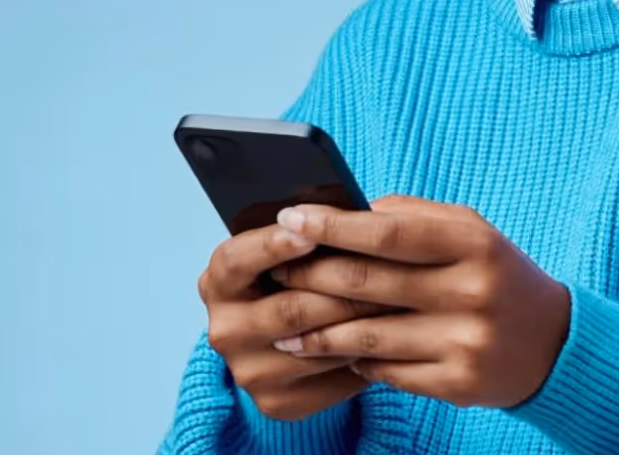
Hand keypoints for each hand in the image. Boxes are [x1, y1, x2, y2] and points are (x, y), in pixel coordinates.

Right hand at [195, 220, 405, 420]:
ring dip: (363, 323)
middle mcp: (225, 330)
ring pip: (318, 346)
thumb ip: (304, 233)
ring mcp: (249, 372)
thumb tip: (345, 215)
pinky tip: (389, 335)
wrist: (286, 336)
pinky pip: (331, 378)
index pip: (237, 261)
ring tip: (401, 300)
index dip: (274, 245)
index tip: (313, 234)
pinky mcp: (277, 404)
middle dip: (345, 288)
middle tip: (390, 271)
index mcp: (218, 282)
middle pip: (291, 309)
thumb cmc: (296, 274)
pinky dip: (363, 355)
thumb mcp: (287, 248)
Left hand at [265, 195, 571, 409]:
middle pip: (370, 283)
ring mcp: (467, 342)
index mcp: (474, 243)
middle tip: (276, 271)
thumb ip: (412, 216)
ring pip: (369, 336)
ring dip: (318, 332)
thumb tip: (343, 212)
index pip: (389, 230)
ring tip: (286, 326)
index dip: (334, 225)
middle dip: (312, 276)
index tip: (290, 216)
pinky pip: (387, 372)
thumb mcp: (470, 231)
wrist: (554, 342)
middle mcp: (473, 291)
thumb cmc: (495, 273)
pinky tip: (333, 351)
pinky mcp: (459, 384)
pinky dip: (355, 360)